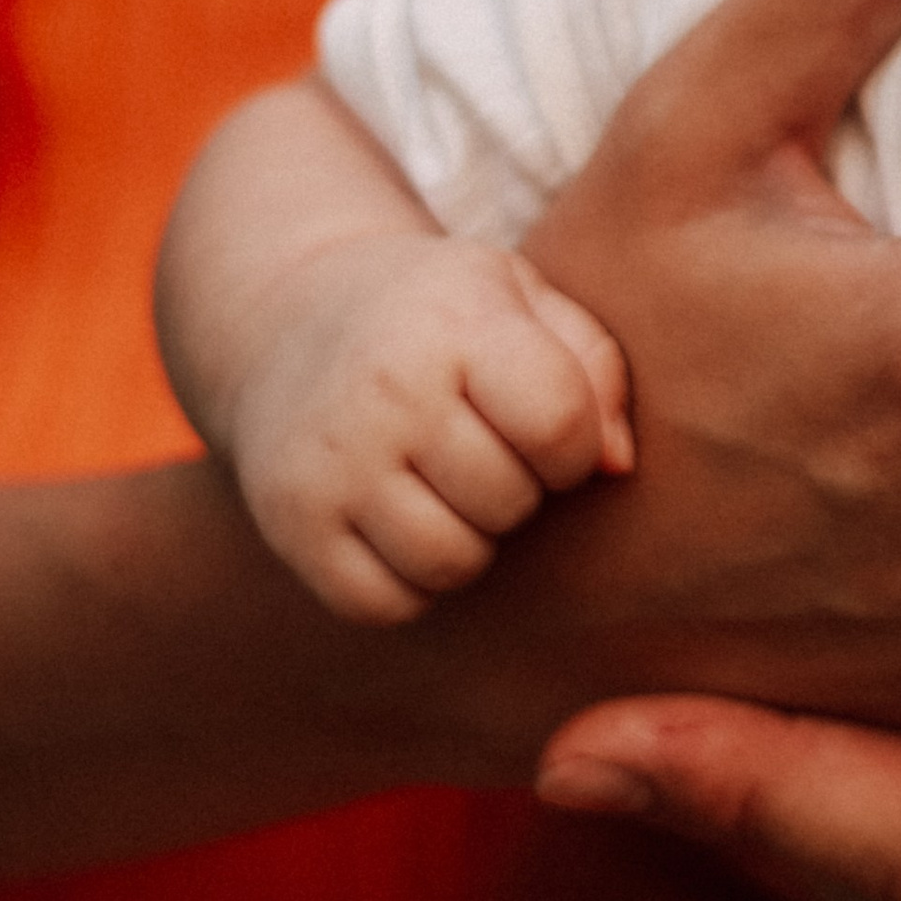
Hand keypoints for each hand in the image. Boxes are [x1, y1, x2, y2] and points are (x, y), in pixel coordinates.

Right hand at [231, 234, 630, 625]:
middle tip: (486, 454)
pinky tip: (402, 525)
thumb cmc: (438, 314)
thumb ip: (593, 370)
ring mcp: (331, 463)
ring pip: (448, 562)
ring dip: (469, 542)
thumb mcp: (521, 298)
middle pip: (508, 501)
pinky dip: (408, 583)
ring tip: (449, 491)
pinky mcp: (293, 524)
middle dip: (520, 490)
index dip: (574, 445)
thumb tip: (616, 468)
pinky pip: (382, 602)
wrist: (285, 318)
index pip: (557, 423)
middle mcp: (385, 392)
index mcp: (455, 324)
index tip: (545, 429)